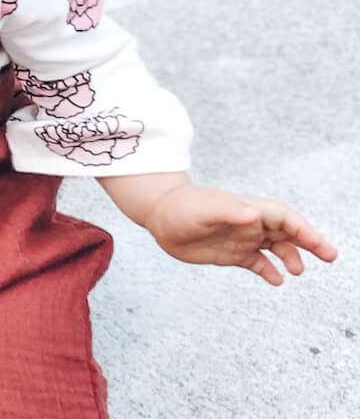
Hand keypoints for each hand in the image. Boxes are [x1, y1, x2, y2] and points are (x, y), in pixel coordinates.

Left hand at [144, 183, 338, 285]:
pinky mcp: (230, 253)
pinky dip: (269, 270)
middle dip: (309, 241)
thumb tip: (255, 213)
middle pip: (287, 231)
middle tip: (330, 256)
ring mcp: (241, 238)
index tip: (319, 244)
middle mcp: (248, 224)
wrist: (158, 214)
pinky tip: (277, 281)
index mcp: (246, 210)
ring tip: (297, 272)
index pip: (283, 217)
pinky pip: (257, 262)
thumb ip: (228, 211)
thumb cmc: (180, 207)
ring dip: (291, 257)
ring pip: (275, 247)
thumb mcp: (203, 208)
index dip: (303, 229)